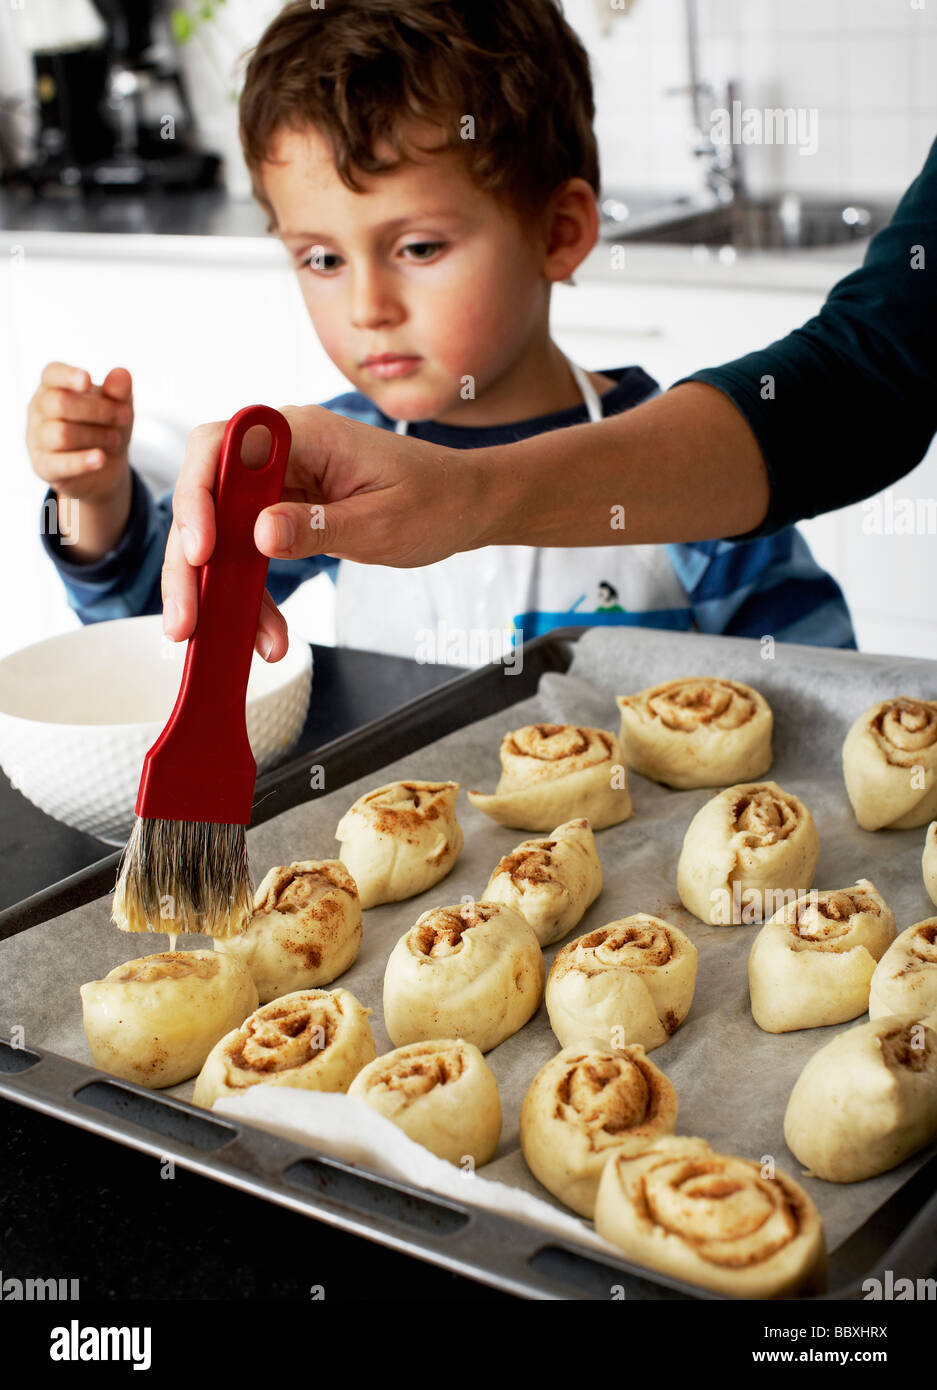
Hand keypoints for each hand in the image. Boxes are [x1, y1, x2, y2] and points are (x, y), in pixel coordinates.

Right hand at [27, 362, 133, 499]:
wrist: (105, 467)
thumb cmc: (105, 426)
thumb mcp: (118, 407)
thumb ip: (119, 391)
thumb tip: (122, 373)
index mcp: (53, 387)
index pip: (51, 374)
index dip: (67, 376)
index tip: (87, 380)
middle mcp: (39, 410)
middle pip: (60, 403)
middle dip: (98, 410)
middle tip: (124, 417)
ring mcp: (37, 439)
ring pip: (61, 433)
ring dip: (96, 436)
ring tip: (115, 440)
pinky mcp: (43, 466)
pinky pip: (59, 463)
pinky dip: (82, 461)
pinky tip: (101, 459)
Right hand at [162, 404, 486, 661]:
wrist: (465, 504)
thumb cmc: (435, 500)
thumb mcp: (380, 522)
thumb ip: (318, 528)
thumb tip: (259, 534)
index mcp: (301, 432)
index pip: (219, 447)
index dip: (198, 497)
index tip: (202, 550)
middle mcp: (279, 452)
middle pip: (206, 496)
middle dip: (190, 561)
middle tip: (186, 620)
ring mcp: (277, 482)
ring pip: (221, 532)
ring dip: (215, 588)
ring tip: (222, 639)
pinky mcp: (283, 512)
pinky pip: (247, 552)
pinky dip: (248, 593)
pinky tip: (262, 632)